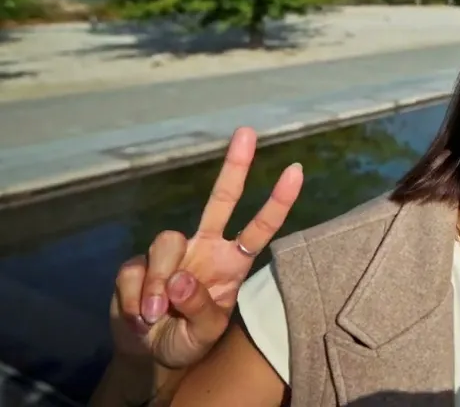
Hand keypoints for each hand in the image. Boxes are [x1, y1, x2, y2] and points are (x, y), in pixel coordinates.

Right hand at [108, 127, 303, 368]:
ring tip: (156, 316)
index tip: (296, 170)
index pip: (260, 227)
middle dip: (235, 166)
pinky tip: (140, 316)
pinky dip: (136, 298)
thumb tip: (182, 278)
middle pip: (221, 200)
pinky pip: (135, 271)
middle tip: (249, 132)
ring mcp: (172, 253)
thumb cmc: (187, 340)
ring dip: (159, 283)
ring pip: (166, 242)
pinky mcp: (138, 264)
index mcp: (232, 262)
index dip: (278, 201)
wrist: (148, 355)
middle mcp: (205, 248)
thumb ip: (200, 307)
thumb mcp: (204, 334)